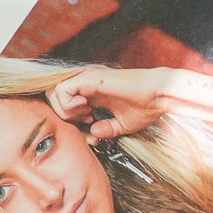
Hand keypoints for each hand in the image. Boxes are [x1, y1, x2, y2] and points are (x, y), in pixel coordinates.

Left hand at [47, 66, 186, 141]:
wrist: (158, 95)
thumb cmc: (146, 107)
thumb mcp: (122, 124)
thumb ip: (106, 128)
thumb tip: (92, 133)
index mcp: (93, 94)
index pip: (67, 105)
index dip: (72, 121)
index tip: (90, 129)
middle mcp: (86, 85)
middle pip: (55, 98)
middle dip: (64, 115)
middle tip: (84, 122)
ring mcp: (86, 80)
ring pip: (54, 94)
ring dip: (66, 111)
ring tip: (86, 116)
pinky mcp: (88, 79)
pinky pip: (61, 90)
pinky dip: (68, 105)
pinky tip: (86, 110)